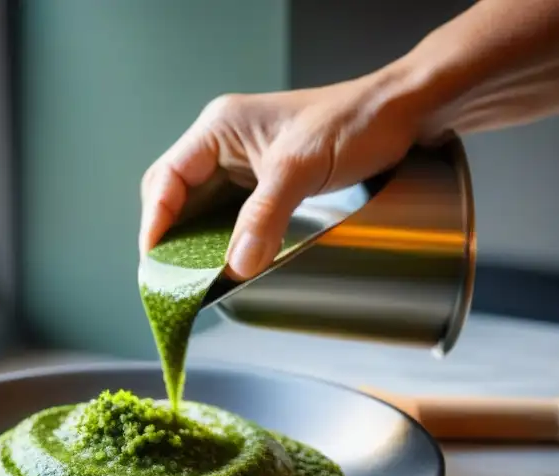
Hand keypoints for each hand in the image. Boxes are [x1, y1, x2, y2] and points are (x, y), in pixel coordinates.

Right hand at [139, 68, 425, 279]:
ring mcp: (243, 164)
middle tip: (172, 277)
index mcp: (219, 128)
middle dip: (170, 237)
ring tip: (194, 279)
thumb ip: (264, 216)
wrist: (403, 114)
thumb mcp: (302, 168)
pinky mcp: (263, 182)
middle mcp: (224, 144)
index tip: (155, 261)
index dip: (155, 222)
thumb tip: (234, 266)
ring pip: (201, 209)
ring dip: (196, 243)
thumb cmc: (355, 122)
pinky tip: (227, 265)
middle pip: (175, 195)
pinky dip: (222, 242)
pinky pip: (228, 216)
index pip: (167, 178)